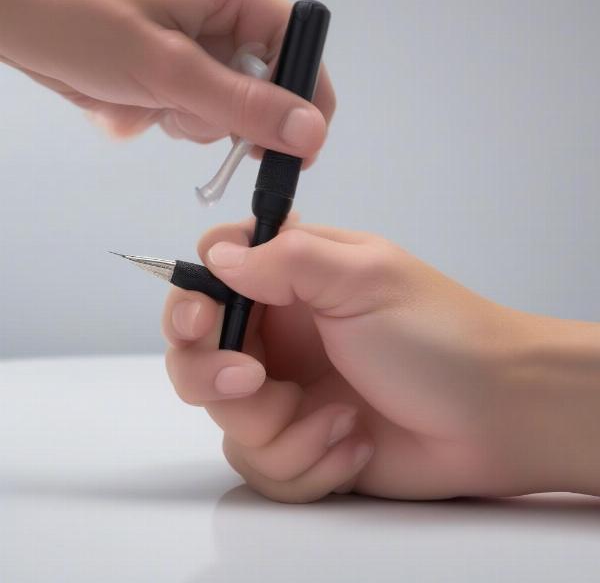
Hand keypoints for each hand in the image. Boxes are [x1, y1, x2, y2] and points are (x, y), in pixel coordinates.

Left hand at [0, 0, 333, 160]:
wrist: (10, 18)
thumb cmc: (76, 17)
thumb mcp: (169, 66)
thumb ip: (244, 103)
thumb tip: (309, 133)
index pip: (294, 47)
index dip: (305, 97)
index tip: (300, 146)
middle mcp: (220, 22)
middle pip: (265, 85)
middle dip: (237, 115)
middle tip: (201, 119)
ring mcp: (196, 52)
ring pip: (230, 108)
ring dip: (199, 121)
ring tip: (157, 105)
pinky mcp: (175, 76)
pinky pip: (198, 113)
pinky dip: (177, 121)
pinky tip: (144, 107)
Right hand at [162, 218, 599, 502]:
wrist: (494, 417)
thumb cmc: (436, 335)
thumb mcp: (363, 278)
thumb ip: (285, 259)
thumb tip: (218, 258)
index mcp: (290, 281)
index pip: (211, 276)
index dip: (192, 298)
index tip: (203, 319)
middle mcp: (279, 335)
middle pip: (196, 355)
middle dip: (212, 376)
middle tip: (253, 382)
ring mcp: (288, 392)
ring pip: (228, 420)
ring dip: (281, 430)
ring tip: (343, 422)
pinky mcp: (301, 444)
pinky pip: (264, 465)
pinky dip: (307, 464)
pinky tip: (353, 447)